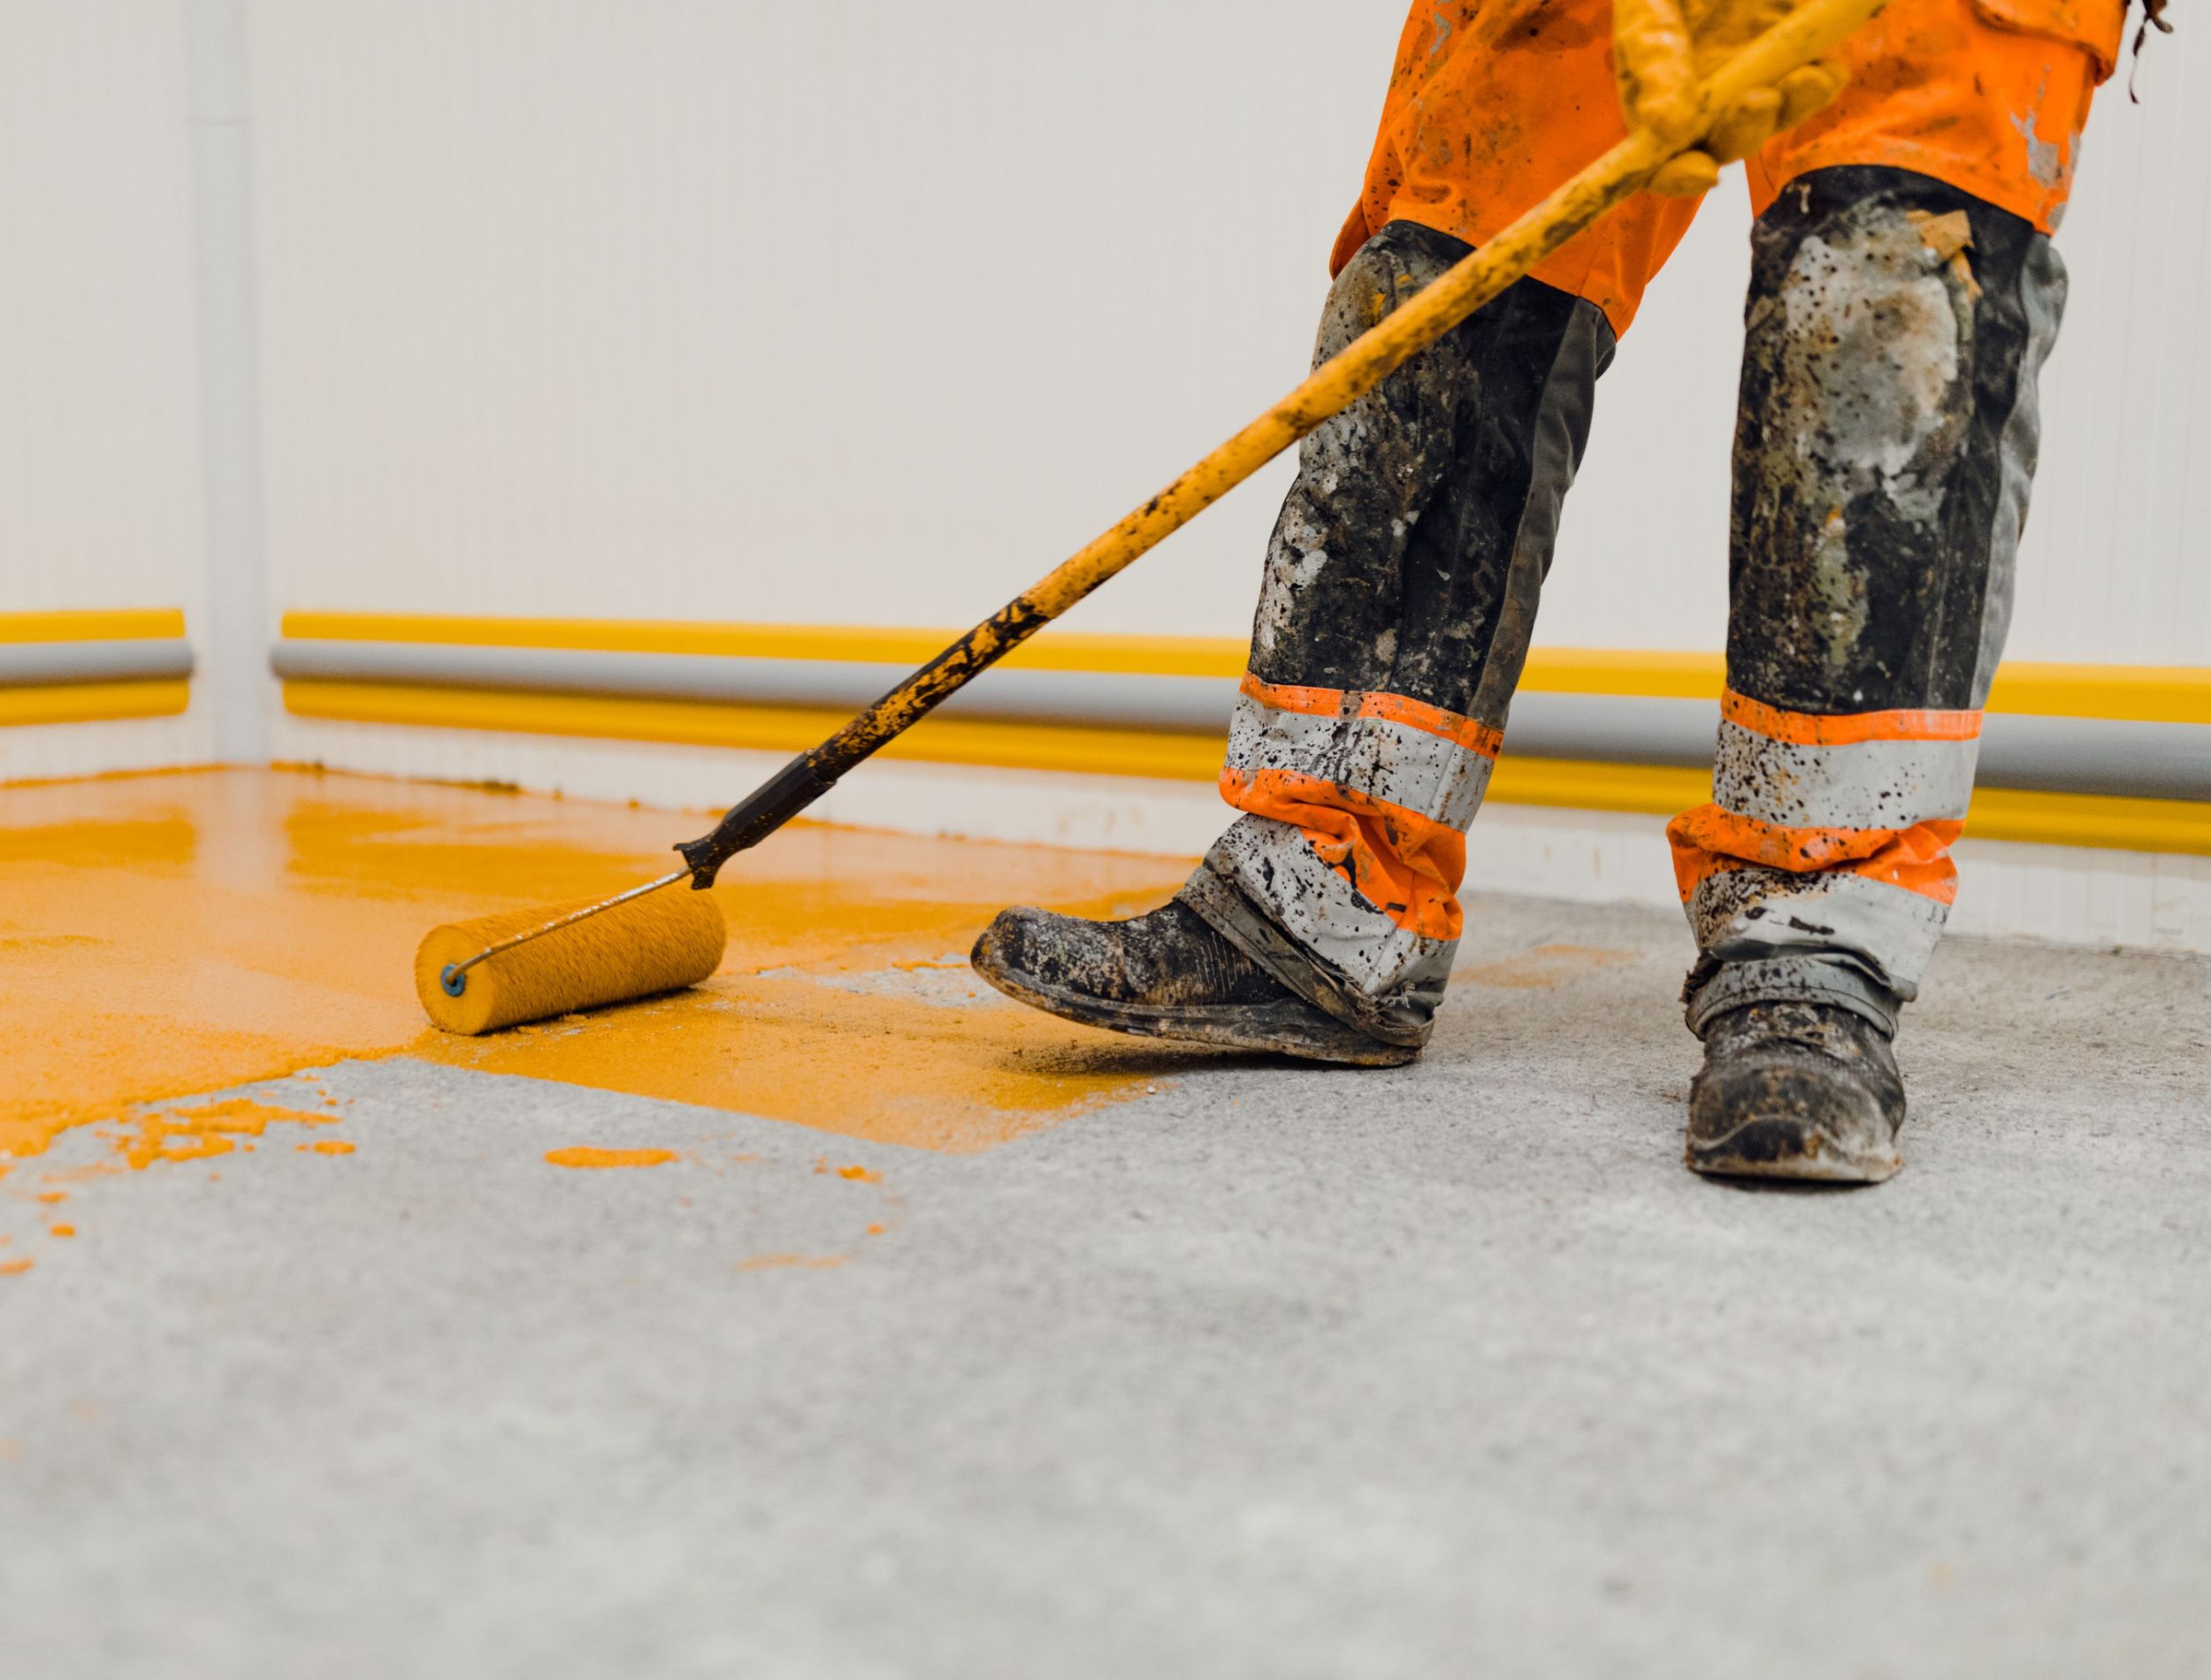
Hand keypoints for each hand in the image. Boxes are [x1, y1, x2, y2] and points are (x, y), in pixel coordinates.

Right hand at [1613, 0, 1847, 195]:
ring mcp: (1757, 74)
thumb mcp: (1651, 6)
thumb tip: (1667, 128)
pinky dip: (1824, 82)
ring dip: (1792, 108)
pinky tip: (1825, 66)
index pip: (1661, 158)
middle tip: (1757, 102)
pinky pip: (1817, 83)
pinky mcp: (1802, 49)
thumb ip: (1655, 61)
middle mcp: (1707, 96)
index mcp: (1658, 92)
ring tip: (1804, 79)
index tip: (1700, 173)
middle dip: (1744, 133)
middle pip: (1727, 142)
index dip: (1677, 175)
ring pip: (1777, 116)